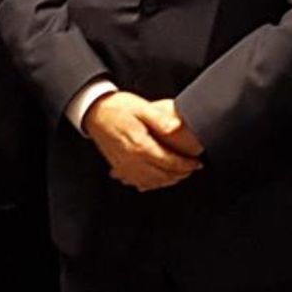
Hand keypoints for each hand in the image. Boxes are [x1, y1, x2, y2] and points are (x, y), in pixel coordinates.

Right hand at [83, 91, 200, 191]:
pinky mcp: (119, 166)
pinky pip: (137, 182)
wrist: (94, 112)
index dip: (186, 165)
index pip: (169, 163)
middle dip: (180, 175)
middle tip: (191, 169)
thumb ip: (160, 119)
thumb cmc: (117, 108)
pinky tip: (156, 180)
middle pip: (162, 176)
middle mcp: (132, 160)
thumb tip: (176, 127)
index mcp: (140, 146)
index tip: (197, 163)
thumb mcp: (142, 107)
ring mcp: (124, 166)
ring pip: (150, 182)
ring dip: (167, 181)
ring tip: (178, 175)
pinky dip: (150, 184)